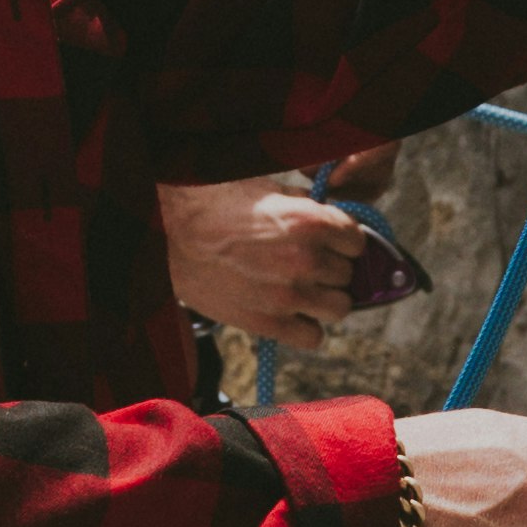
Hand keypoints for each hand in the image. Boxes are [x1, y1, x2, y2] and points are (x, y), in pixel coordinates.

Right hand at [166, 174, 396, 337]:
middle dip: (331, 269)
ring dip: (324, 300)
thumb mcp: (266, 190)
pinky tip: (289, 313)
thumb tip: (331, 218)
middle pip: (347, 275)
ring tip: (301, 290)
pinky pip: (313, 336)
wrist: (169, 234)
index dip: (343, 240)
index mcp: (308, 221)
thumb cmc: (214, 204)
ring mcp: (288, 295)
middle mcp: (305, 259)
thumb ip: (305, 205)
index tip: (329, 242)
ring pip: (339, 308)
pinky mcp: (267, 323)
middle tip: (306, 264)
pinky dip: (306, 327)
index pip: (357, 240)